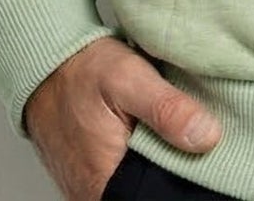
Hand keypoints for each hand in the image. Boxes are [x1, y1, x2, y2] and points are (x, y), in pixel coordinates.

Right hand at [23, 35, 221, 200]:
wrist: (46, 65)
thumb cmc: (82, 71)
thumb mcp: (128, 77)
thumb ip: (167, 109)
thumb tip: (207, 137)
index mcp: (105, 182)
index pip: (158, 193)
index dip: (185, 171)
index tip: (203, 148)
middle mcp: (95, 194)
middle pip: (151, 188)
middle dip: (173, 163)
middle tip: (185, 131)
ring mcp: (92, 188)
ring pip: (140, 182)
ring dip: (158, 158)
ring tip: (168, 129)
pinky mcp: (93, 176)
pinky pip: (126, 175)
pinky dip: (143, 155)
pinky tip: (152, 133)